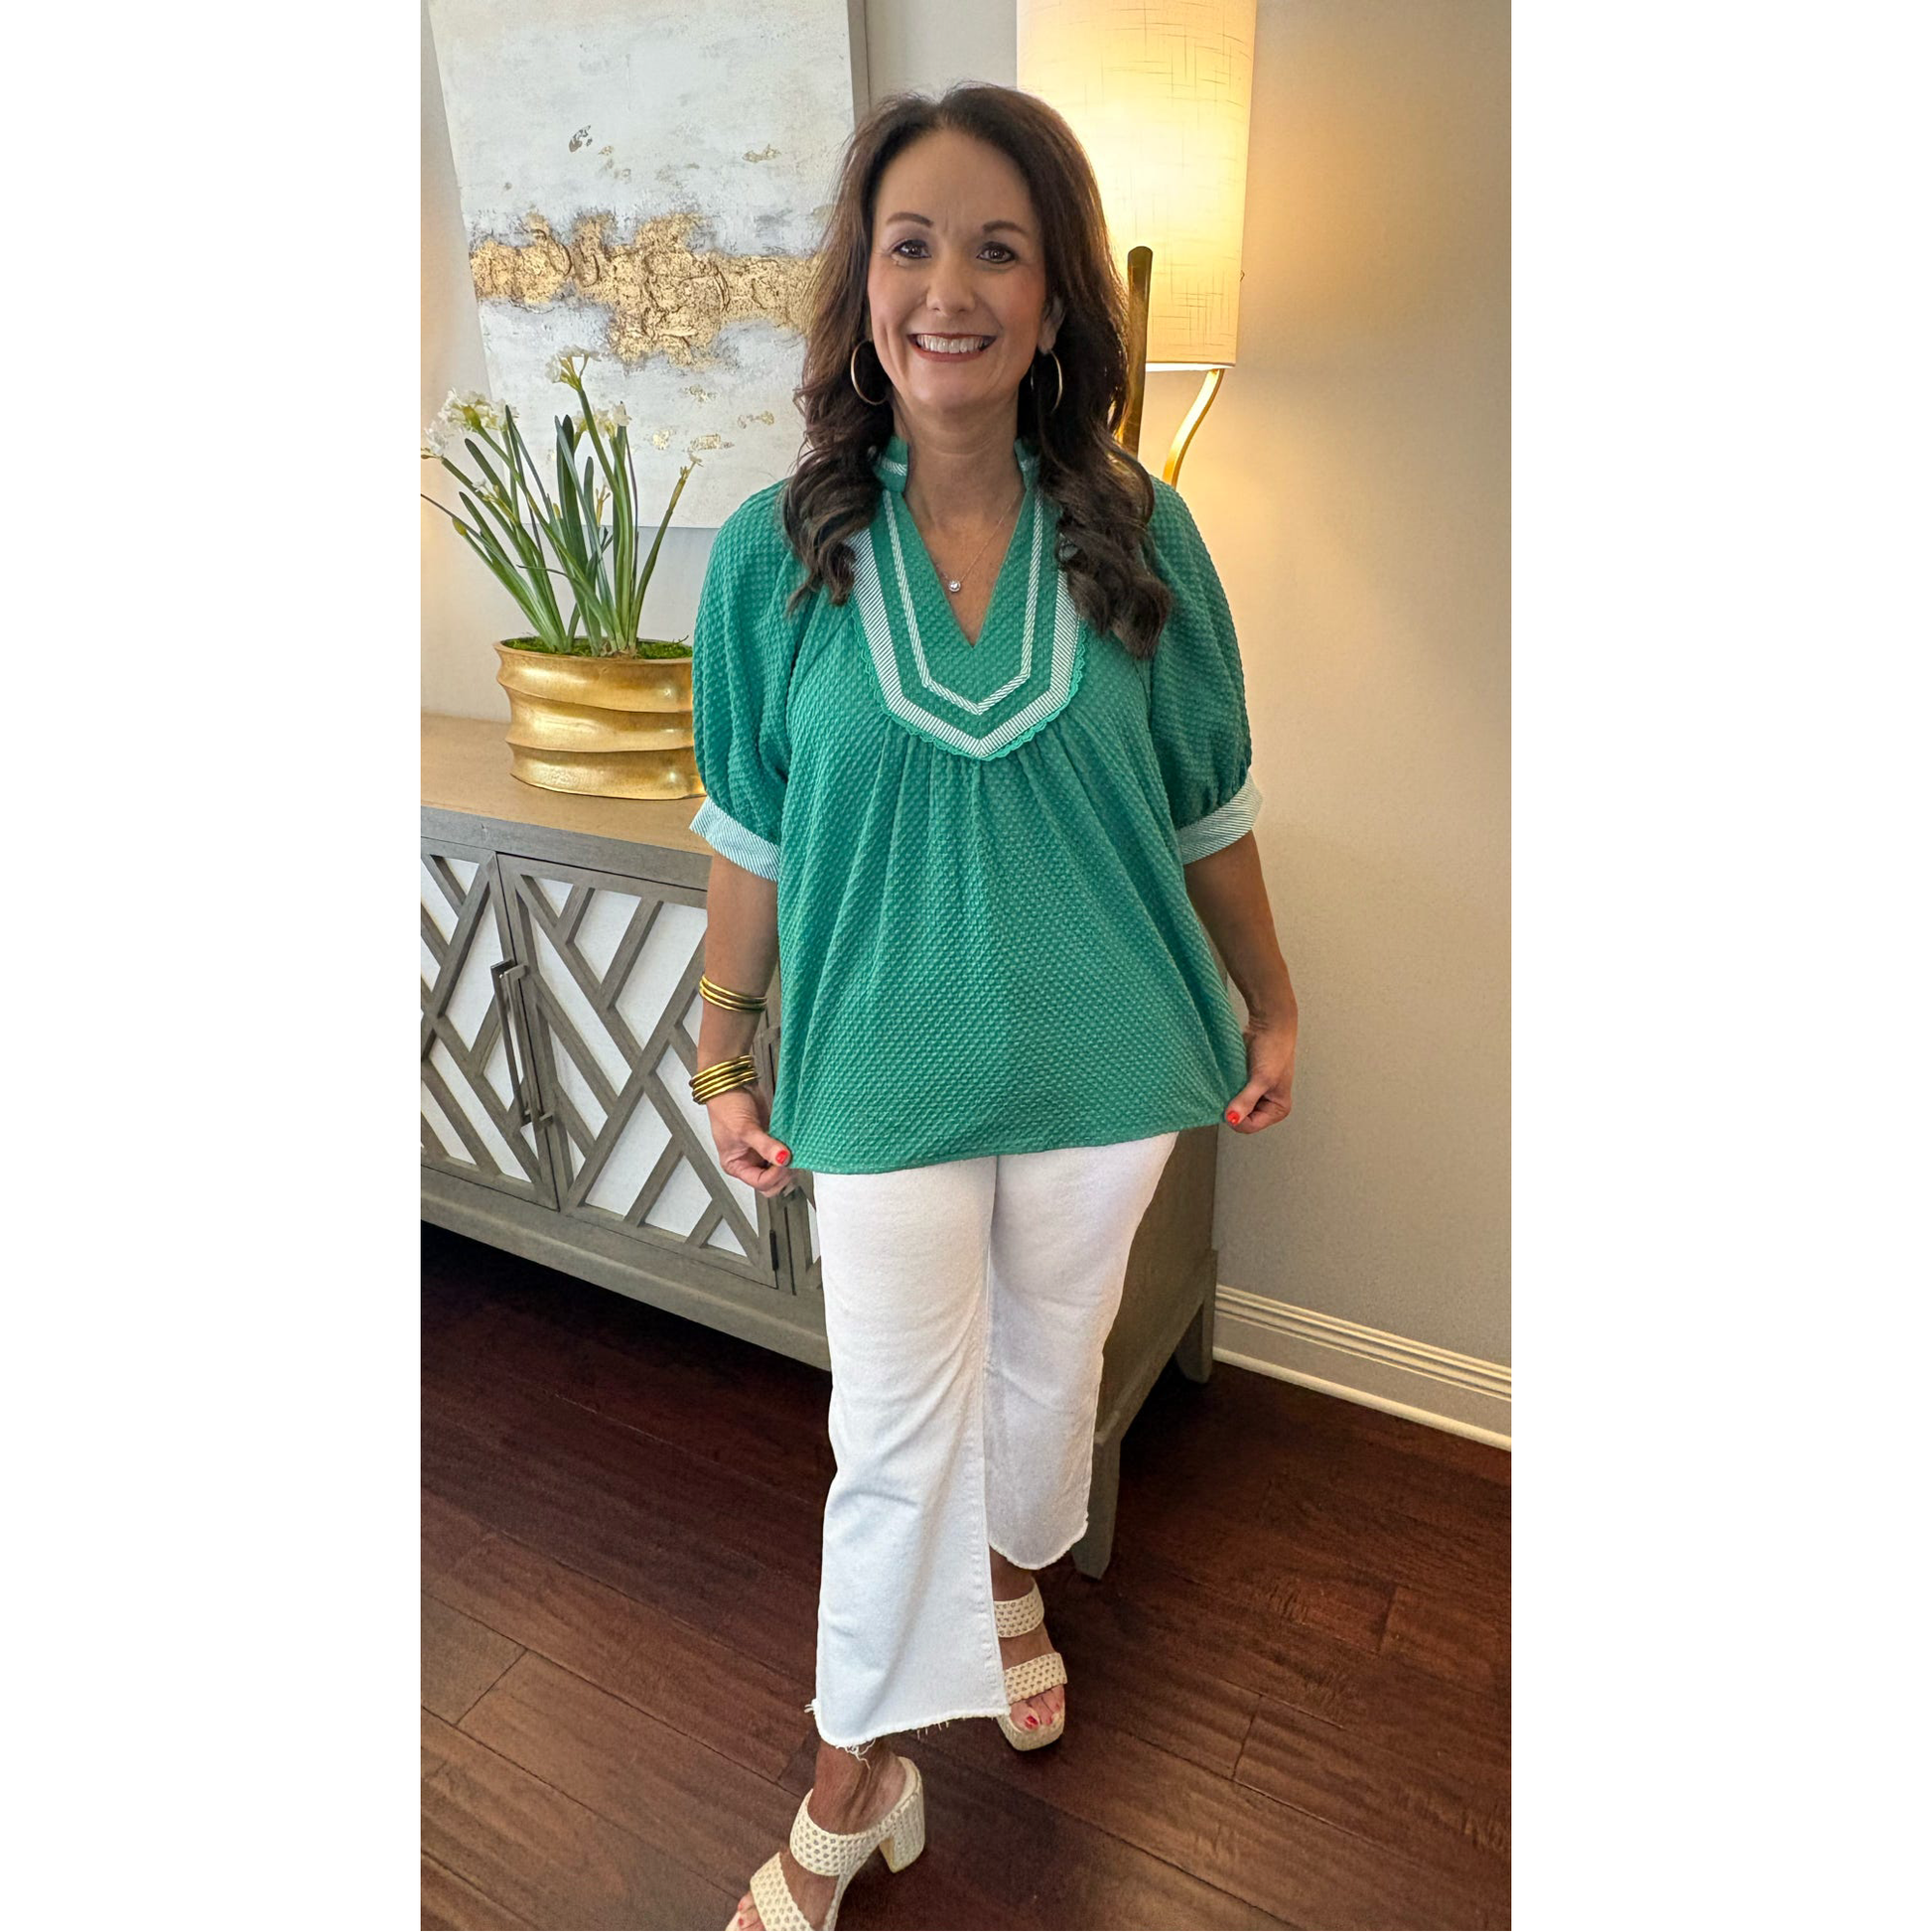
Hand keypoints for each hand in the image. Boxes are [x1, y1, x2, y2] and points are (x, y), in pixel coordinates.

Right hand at [705, 1085, 801, 1197]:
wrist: (732, 1085)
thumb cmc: (726, 1107)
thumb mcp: (744, 1129)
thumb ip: (765, 1145)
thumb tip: (783, 1159)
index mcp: (736, 1165)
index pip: (761, 1183)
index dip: (775, 1176)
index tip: (783, 1161)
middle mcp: (749, 1161)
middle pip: (773, 1182)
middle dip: (783, 1173)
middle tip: (790, 1157)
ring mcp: (762, 1151)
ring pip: (781, 1168)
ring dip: (789, 1162)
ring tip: (792, 1150)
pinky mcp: (772, 1139)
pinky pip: (785, 1151)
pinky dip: (791, 1150)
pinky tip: (793, 1144)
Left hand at [1224, 1010, 1297, 1133]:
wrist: (1268, 1025)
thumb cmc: (1274, 1050)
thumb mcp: (1261, 1079)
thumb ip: (1246, 1101)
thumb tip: (1232, 1118)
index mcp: (1278, 1109)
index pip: (1250, 1126)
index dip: (1237, 1118)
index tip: (1228, 1106)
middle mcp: (1267, 1104)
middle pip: (1241, 1118)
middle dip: (1233, 1108)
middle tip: (1230, 1092)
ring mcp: (1254, 1094)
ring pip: (1234, 1106)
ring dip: (1228, 1098)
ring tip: (1229, 1085)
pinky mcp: (1244, 1084)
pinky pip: (1230, 1094)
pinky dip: (1226, 1090)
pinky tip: (1225, 1082)